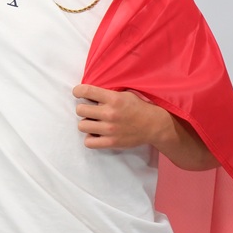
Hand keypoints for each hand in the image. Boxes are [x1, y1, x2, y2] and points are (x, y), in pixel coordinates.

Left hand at [72, 84, 218, 169]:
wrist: (155, 125)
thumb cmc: (138, 107)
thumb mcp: (125, 94)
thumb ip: (107, 92)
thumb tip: (88, 90)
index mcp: (113, 99)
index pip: (85, 91)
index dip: (78, 91)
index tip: (78, 93)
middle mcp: (110, 113)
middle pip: (80, 109)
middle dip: (83, 108)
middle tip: (90, 109)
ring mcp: (110, 129)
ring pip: (81, 125)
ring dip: (86, 123)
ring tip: (94, 122)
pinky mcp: (111, 142)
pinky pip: (89, 142)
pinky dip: (90, 138)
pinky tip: (96, 134)